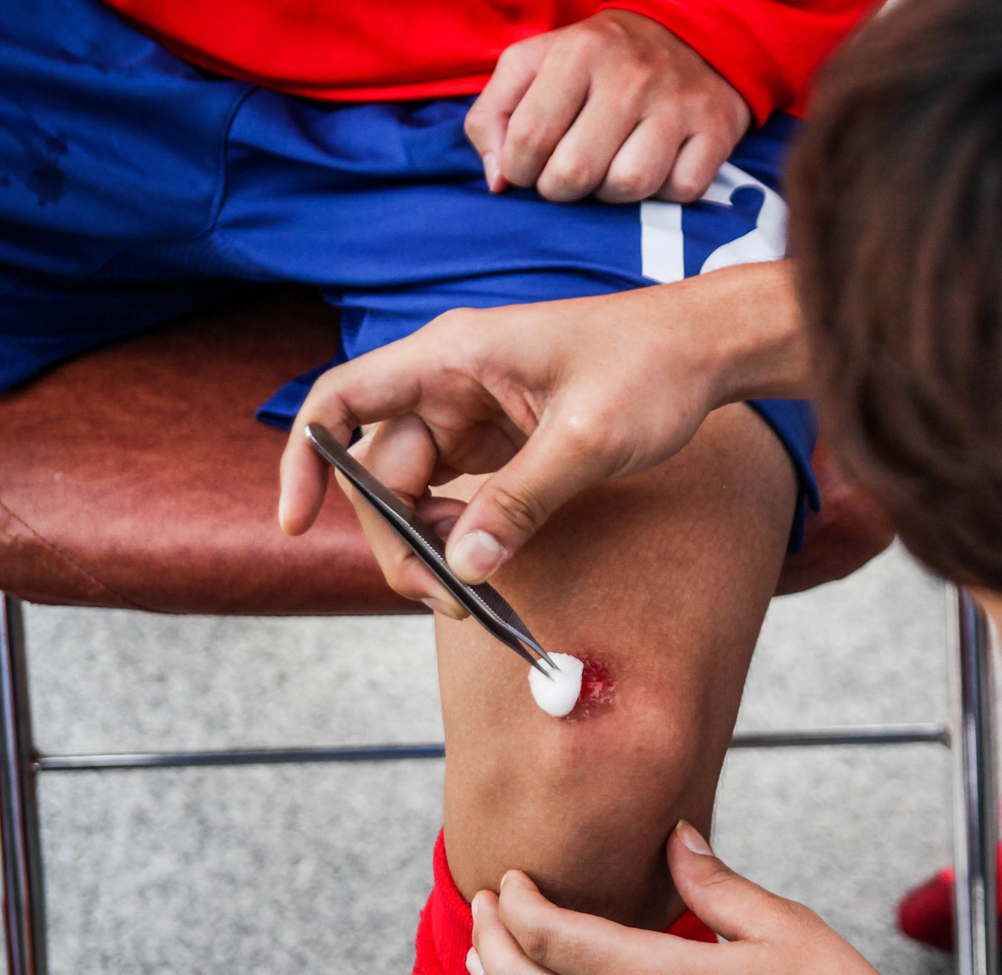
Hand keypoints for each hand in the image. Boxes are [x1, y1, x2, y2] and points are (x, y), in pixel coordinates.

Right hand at [276, 263, 805, 601]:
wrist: (705, 351)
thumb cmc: (649, 369)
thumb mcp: (586, 439)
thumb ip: (521, 503)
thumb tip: (464, 566)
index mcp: (451, 356)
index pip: (343, 401)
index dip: (305, 458)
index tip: (296, 521)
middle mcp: (448, 380)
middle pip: (379, 466)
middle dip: (396, 536)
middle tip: (441, 596)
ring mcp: (472, 409)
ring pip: (416, 488)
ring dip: (429, 542)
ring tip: (470, 590)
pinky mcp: (500, 437)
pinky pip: (456, 491)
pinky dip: (461, 532)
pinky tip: (484, 564)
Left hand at [465, 12, 749, 204]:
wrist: (690, 38)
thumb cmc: (597, 64)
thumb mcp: (536, 65)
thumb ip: (496, 115)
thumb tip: (498, 182)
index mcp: (579, 52)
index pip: (529, 138)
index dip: (519, 169)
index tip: (529, 166)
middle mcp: (630, 75)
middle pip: (575, 173)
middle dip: (560, 188)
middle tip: (566, 175)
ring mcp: (678, 103)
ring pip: (628, 187)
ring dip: (610, 194)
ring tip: (608, 170)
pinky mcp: (715, 131)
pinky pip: (680, 191)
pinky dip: (663, 191)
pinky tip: (655, 166)